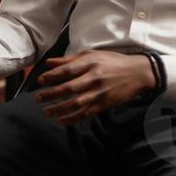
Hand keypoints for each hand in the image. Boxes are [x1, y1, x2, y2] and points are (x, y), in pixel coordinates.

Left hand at [35, 51, 155, 124]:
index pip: (67, 70)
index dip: (51, 76)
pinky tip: (62, 120)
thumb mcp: (92, 54)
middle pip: (69, 88)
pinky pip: (87, 113)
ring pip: (76, 103)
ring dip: (59, 109)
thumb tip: (48, 63)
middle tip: (38, 99)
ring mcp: (100, 92)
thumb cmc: (112, 61)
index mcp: (90, 63)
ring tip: (47, 112)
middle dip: (51, 94)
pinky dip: (73, 118)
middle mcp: (94, 77)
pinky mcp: (105, 104)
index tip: (40, 81)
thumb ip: (69, 59)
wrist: (138, 72)